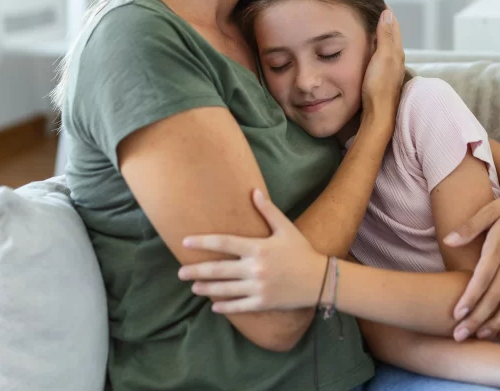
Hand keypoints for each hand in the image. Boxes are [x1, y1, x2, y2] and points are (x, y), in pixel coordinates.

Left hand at [180, 189, 326, 312]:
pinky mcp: (263, 302)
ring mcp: (259, 287)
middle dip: (197, 271)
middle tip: (180, 272)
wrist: (320, 279)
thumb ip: (268, 211)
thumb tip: (254, 191)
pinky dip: (226, 307)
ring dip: (207, 288)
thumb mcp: (286, 228)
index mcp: (258, 248)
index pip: (224, 243)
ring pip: (226, 289)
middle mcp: (255, 268)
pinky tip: (214, 306)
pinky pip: (239, 306)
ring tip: (193, 287)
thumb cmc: (301, 251)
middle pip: (219, 269)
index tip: (185, 241)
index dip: (203, 242)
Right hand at [360, 8, 404, 128]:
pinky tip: (369, 49)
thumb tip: (387, 13)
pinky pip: (380, 56)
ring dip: (380, 34)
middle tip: (373, 8)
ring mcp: (389, 70)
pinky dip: (375, 46)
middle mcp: (395, 60)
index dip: (387, 13)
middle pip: (391, 35)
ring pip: (386, 46)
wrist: (378, 115)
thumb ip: (386, 37)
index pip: (393, 26)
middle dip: (384, 21)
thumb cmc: (379, 87)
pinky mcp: (382, 78)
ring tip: (370, 24)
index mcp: (396, 52)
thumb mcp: (382, 58)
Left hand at [445, 182, 499, 340]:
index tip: (457, 314)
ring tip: (480, 337)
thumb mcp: (491, 208)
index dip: (471, 297)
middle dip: (477, 319)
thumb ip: (470, 226)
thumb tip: (448, 241)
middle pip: (495, 298)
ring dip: (496, 324)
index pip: (484, 278)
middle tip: (459, 336)